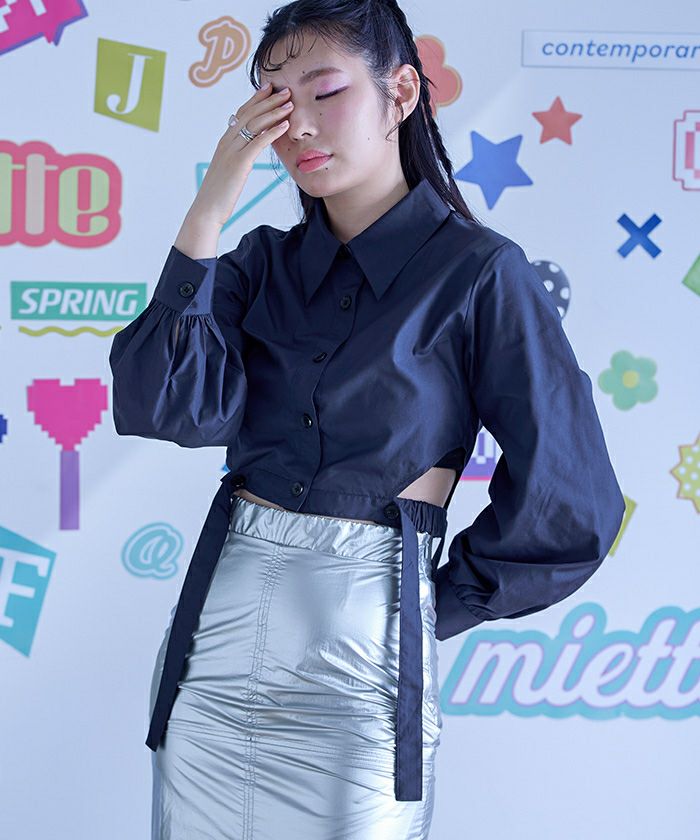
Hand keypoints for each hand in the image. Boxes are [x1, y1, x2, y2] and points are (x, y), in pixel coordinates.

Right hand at [189, 83, 293, 227]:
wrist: (207, 210)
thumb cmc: (219, 194)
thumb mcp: (228, 170)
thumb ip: (235, 157)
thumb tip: (243, 152)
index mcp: (225, 142)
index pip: (241, 113)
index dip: (256, 99)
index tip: (269, 88)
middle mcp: (227, 141)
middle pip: (250, 114)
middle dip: (268, 100)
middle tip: (286, 90)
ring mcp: (232, 151)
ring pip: (255, 124)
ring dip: (274, 112)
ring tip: (290, 104)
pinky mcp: (239, 163)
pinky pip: (258, 142)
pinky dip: (273, 131)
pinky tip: (285, 125)